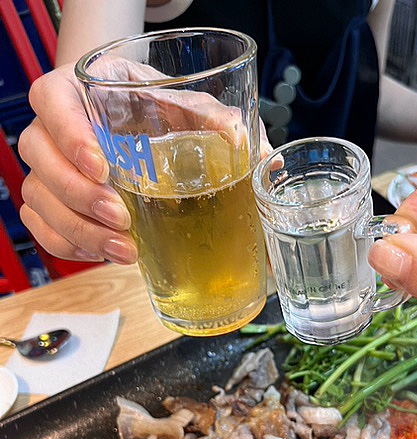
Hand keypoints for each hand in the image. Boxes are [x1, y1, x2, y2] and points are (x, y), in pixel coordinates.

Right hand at [18, 63, 270, 263]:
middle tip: (121, 217)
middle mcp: (57, 124)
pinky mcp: (53, 200)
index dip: (69, 134)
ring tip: (125, 250)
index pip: (51, 99)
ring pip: (39, 198)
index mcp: (85, 87)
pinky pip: (43, 227)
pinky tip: (106, 253)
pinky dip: (71, 246)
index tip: (103, 167)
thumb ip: (217, 121)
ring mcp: (51, 164)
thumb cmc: (164, 110)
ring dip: (79, 230)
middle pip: (38, 155)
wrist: (148, 126)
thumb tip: (259, 152)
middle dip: (78, 195)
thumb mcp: (192, 106)